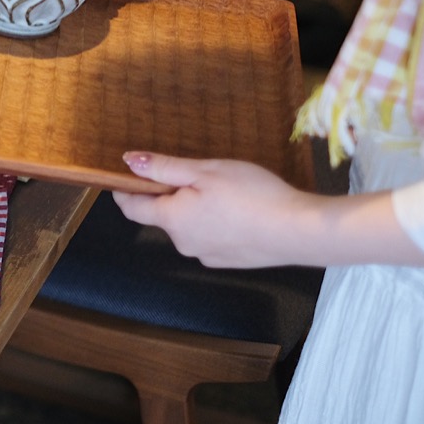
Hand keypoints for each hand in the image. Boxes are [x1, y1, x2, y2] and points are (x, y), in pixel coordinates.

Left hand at [113, 151, 314, 267]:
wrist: (299, 231)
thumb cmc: (251, 195)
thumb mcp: (204, 171)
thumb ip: (164, 167)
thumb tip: (128, 162)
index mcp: (172, 220)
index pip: (132, 208)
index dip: (125, 189)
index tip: (125, 175)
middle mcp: (183, 243)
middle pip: (162, 215)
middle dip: (169, 194)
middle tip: (193, 172)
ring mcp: (206, 255)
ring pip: (188, 226)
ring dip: (193, 208)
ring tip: (221, 189)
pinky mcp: (228, 261)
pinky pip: (209, 237)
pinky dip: (214, 222)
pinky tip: (237, 210)